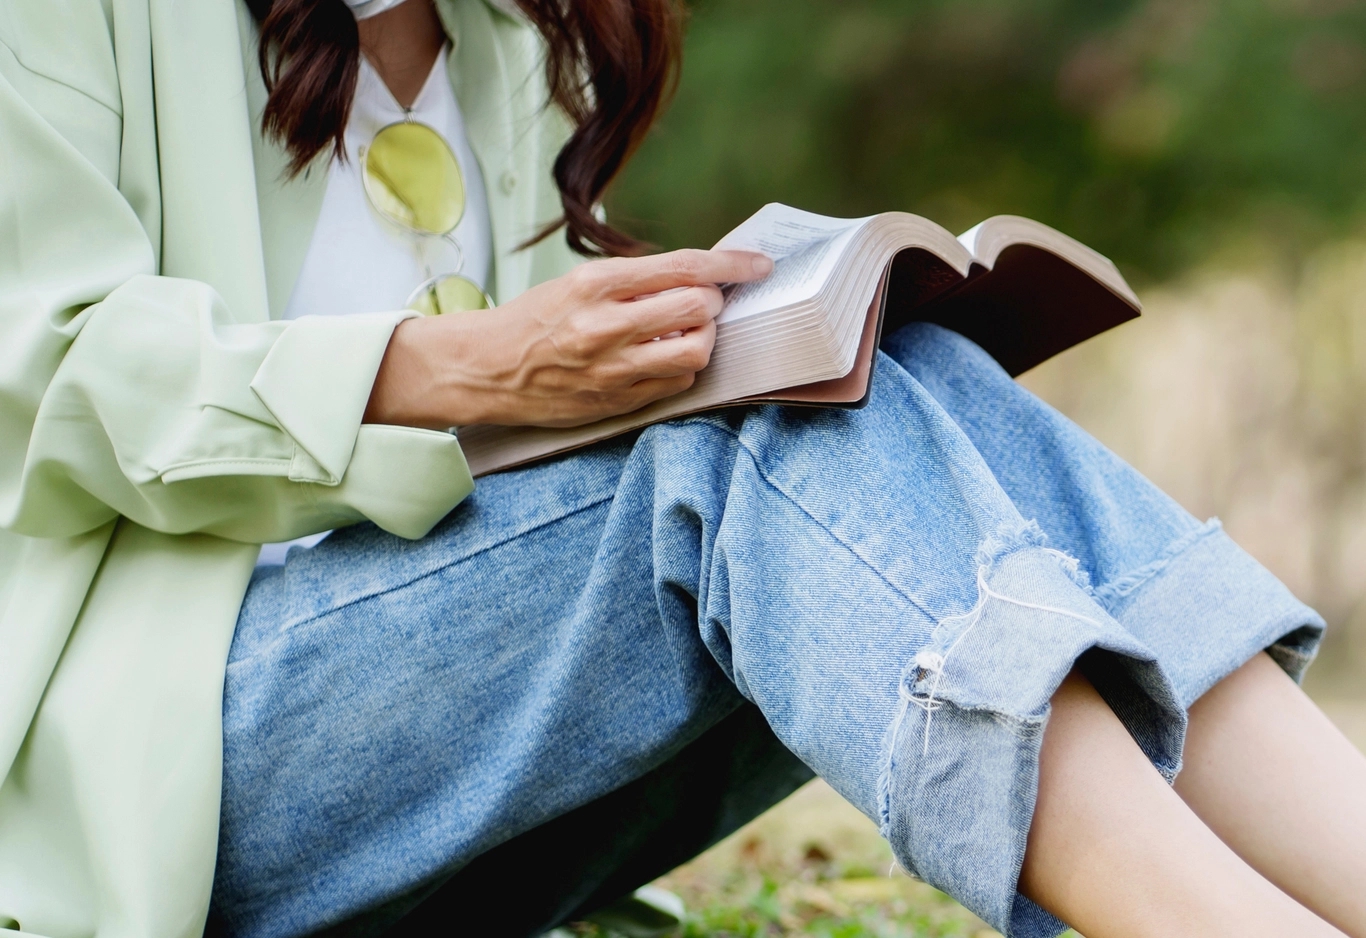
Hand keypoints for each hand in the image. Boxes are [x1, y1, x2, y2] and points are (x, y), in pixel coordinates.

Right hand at [364, 249, 772, 428]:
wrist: (486, 368)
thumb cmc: (534, 320)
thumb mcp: (578, 283)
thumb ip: (636, 281)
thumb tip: (699, 276)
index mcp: (596, 284)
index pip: (684, 267)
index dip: (731, 265)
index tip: (758, 265)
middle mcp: (606, 325)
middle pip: (698, 307)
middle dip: (712, 301)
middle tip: (702, 301)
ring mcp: (613, 368)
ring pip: (695, 349)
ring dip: (703, 337)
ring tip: (686, 331)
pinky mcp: (616, 400)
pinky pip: (676, 382)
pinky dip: (682, 366)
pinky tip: (665, 357)